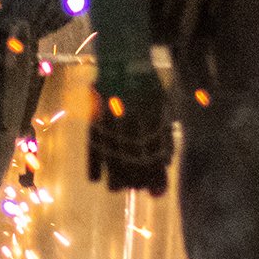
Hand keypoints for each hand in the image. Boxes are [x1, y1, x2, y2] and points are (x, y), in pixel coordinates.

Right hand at [88, 69, 173, 194]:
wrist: (122, 63)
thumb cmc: (146, 83)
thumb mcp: (162, 106)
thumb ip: (163, 133)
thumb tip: (167, 160)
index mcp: (151, 126)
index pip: (155, 161)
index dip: (158, 181)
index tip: (158, 194)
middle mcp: (132, 130)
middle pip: (135, 167)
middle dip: (139, 182)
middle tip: (139, 190)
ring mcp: (112, 129)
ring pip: (113, 164)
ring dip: (116, 180)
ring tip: (117, 188)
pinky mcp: (94, 125)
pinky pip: (92, 152)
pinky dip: (93, 167)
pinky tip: (95, 179)